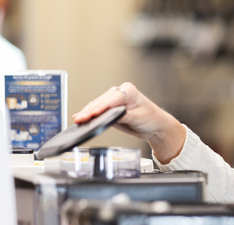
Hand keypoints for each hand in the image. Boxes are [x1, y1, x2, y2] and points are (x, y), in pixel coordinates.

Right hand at [72, 82, 186, 163]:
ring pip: (97, 105)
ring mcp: (113, 100)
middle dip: (90, 111)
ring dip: (86, 112)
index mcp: (128, 90)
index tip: (92, 114)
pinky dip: (89, 114)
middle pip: (101, 102)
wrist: (156, 126)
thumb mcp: (139, 118)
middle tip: (81, 118)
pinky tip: (80, 117)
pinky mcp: (110, 108)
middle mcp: (119, 92)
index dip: (101, 107)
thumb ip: (124, 116)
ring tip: (78, 119)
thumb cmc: (151, 119)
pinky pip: (97, 110)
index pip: (111, 99)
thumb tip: (111, 115)